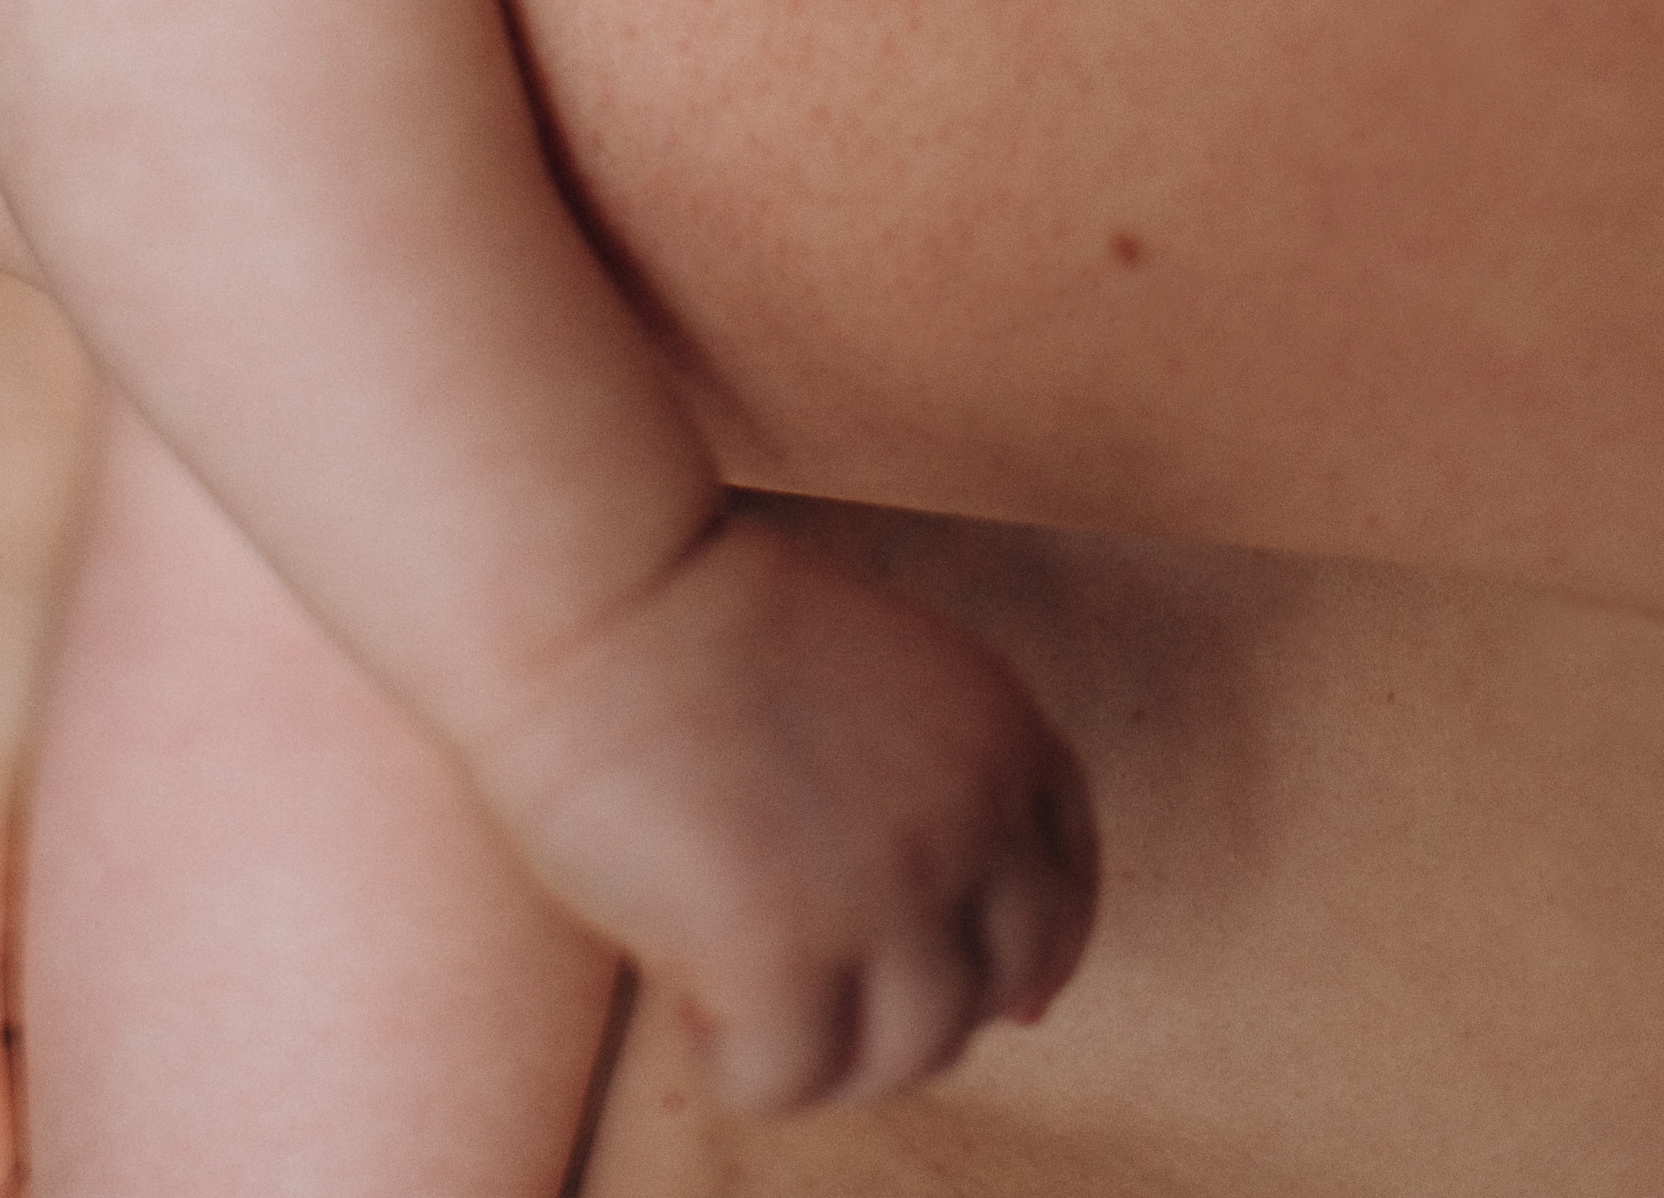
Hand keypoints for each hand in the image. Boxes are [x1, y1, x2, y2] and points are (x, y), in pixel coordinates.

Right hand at [472, 511, 1096, 1117]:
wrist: (596, 583)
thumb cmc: (701, 619)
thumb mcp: (878, 680)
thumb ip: (940, 789)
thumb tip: (1011, 987)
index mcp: (999, 730)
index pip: (1066, 893)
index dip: (1030, 961)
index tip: (993, 1000)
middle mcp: (972, 813)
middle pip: (997, 990)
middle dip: (912, 1012)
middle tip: (816, 996)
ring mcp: (890, 888)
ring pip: (905, 1057)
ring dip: (826, 1052)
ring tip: (735, 1000)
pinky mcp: (787, 949)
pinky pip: (790, 1080)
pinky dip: (738, 1067)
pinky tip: (683, 1000)